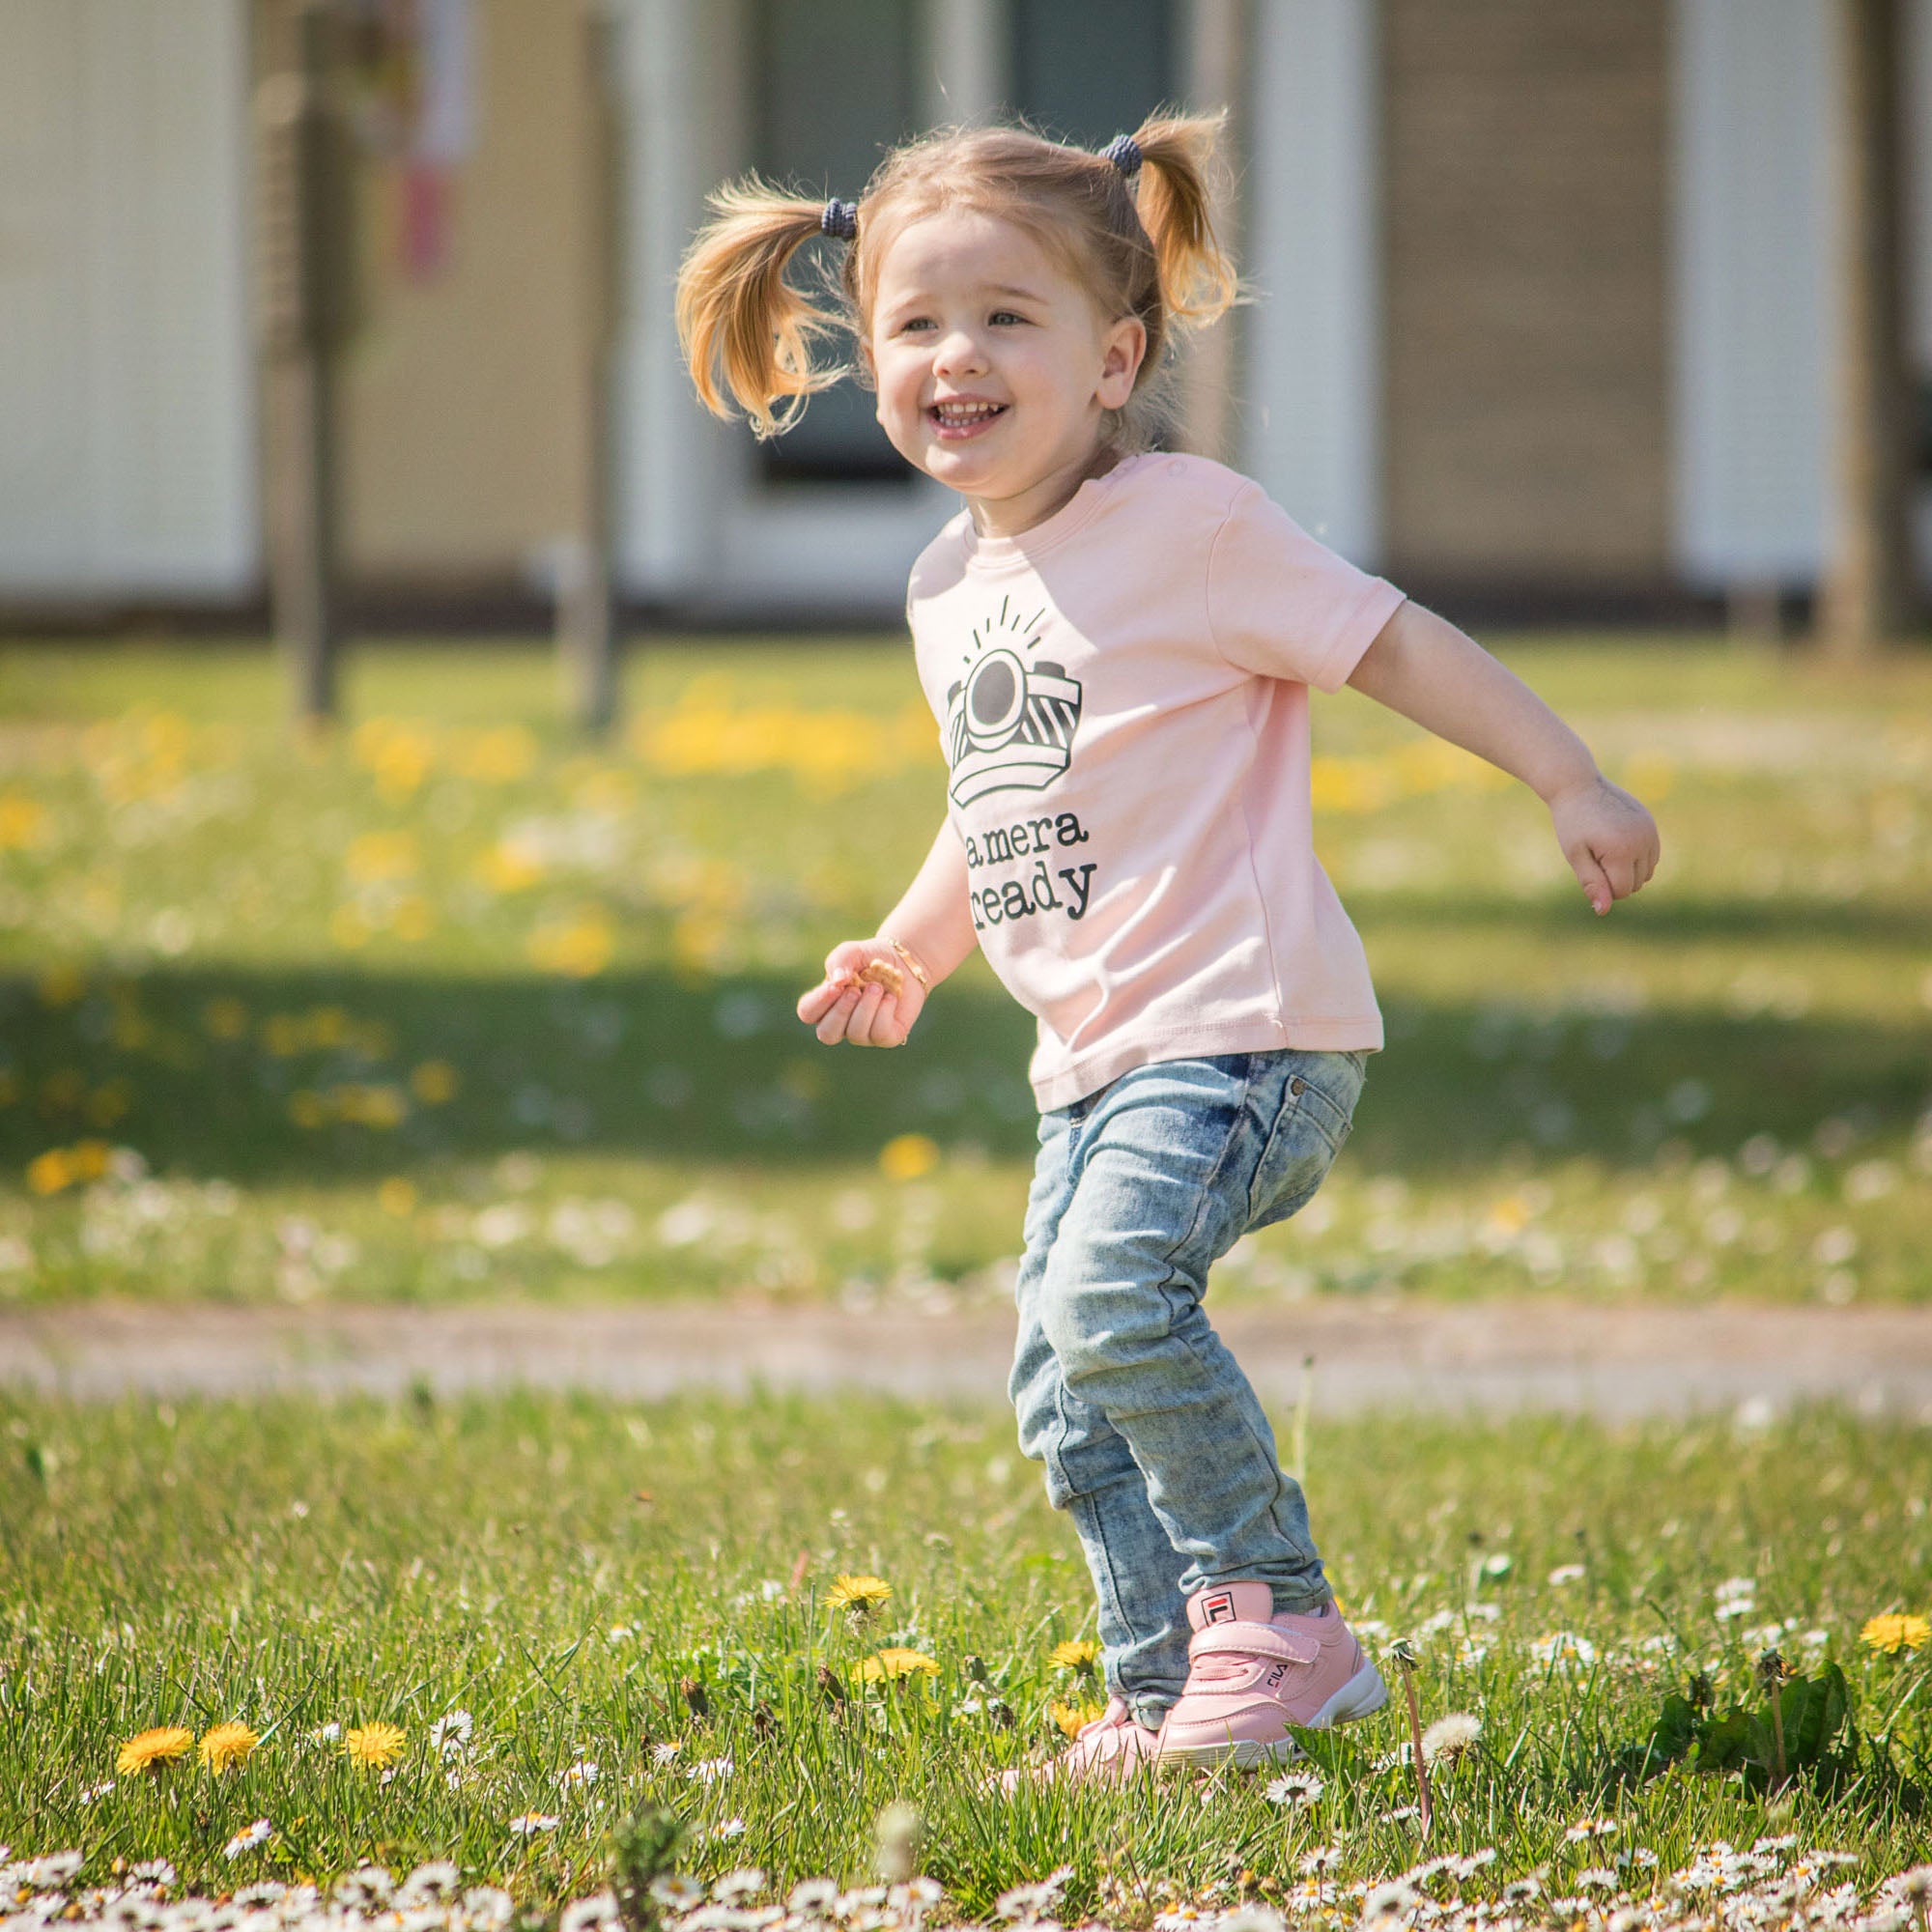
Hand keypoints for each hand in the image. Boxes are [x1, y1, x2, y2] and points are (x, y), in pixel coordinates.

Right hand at [797, 938, 928, 1046]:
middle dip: (841, 1011)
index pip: (808, 1012)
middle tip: (855, 990)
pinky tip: (890, 998)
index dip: (818, 1002)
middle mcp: (841, 1024)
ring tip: (877, 987)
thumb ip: (839, 961)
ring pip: (856, 1034)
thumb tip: (838, 981)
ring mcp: (863, 1034)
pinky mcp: (886, 1037)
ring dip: (867, 1007)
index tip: (835, 986)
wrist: (903, 962)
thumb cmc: (870, 958)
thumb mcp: (852, 951)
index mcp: (825, 1004)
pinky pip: (879, 1034)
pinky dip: (884, 1011)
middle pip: (827, 1034)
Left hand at [1548, 773, 1660, 914]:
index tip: (1587, 866)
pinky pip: (1652, 856)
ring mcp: (1650, 831)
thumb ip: (1592, 883)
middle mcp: (1642, 841)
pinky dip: (1637, 859)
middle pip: (1635, 884)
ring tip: (1605, 849)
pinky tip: (1617, 845)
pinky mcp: (1652, 825)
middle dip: (1614, 879)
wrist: (1579, 785)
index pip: (1620, 891)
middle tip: (1594, 855)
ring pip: (1646, 873)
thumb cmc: (1572, 823)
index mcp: (1622, 850)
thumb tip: (1603, 911)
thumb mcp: (1576, 855)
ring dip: (1627, 870)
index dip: (1601, 886)